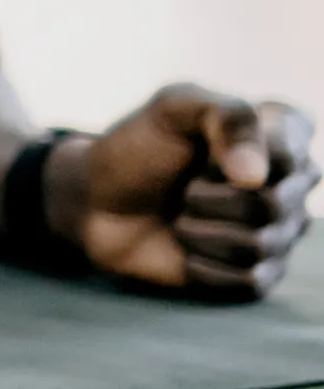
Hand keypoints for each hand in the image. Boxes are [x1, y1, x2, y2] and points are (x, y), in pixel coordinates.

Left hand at [67, 86, 313, 298]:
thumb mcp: (173, 108)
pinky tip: (185, 250)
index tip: (201, 146)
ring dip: (199, 230)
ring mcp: (278, 232)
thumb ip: (226, 118)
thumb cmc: (138, 147)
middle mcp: (291, 185)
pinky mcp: (256, 273)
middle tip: (184, 187)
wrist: (96, 199)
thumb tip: (255, 178)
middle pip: (274, 203)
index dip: (239, 151)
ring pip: (261, 244)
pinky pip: (250, 280)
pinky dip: (204, 265)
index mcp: (282, 135)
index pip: (290, 148)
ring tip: (181, 217)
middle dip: (206, 196)